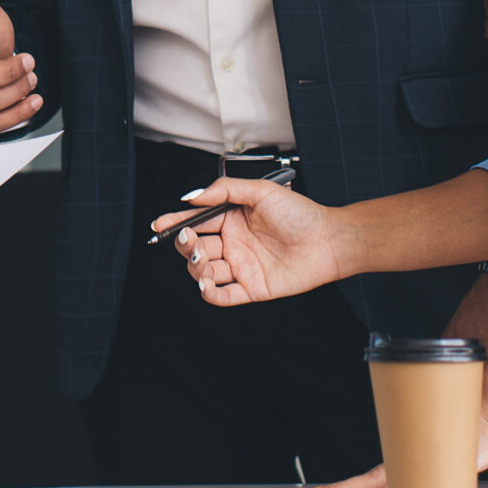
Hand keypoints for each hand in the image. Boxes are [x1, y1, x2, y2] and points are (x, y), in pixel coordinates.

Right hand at [156, 176, 349, 305]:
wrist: (328, 240)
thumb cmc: (300, 213)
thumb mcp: (260, 191)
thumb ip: (224, 191)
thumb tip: (191, 197)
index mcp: (233, 219)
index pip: (197, 221)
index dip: (176, 223)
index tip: (159, 224)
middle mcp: (234, 243)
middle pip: (196, 247)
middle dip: (185, 245)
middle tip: (189, 240)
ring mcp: (242, 267)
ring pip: (205, 271)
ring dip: (195, 267)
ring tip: (202, 259)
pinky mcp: (252, 288)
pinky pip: (223, 296)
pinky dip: (209, 292)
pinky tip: (206, 283)